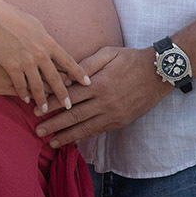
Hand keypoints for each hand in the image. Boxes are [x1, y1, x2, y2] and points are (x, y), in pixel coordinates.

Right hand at [0, 0, 89, 113]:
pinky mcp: (12, 66)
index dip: (79, 73)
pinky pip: (20, 85)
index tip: (87, 83)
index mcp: (48, 43)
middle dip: (63, 94)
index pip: (68, 61)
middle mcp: (40, 54)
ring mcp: (26, 61)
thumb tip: (50, 44)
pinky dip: (23, 94)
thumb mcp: (35, 25)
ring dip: (42, 99)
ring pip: (38, 86)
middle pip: (55, 78)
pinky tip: (25, 100)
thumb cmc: (13, 17)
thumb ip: (45, 38)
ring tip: (44, 109)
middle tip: (68, 106)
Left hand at [34, 46, 170, 145]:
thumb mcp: (107, 54)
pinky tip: (73, 141)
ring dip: (67, 136)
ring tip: (51, 142)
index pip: (69, 97)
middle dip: (54, 125)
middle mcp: (105, 102)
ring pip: (86, 128)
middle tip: (37, 131)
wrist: (158, 73)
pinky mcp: (121, 121)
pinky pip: (99, 131)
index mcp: (99, 84)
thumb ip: (85, 66)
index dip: (52, 104)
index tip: (36, 110)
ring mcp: (113, 114)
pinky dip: (84, 137)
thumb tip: (66, 77)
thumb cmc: (130, 59)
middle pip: (74, 116)